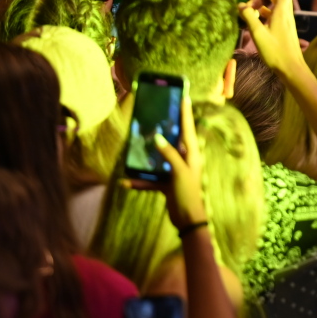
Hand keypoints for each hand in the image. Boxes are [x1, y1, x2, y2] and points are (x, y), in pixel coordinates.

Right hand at [122, 96, 205, 228]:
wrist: (187, 220)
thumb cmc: (187, 193)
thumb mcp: (179, 172)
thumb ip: (169, 155)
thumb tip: (157, 138)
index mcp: (191, 154)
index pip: (188, 129)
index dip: (186, 113)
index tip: (185, 97)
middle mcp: (183, 160)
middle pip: (172, 140)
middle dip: (164, 129)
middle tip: (156, 113)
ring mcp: (174, 171)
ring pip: (158, 158)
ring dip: (146, 155)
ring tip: (135, 143)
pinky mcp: (166, 183)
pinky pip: (151, 178)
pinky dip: (140, 181)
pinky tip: (125, 182)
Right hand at [239, 0, 307, 80]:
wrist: (291, 68)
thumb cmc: (276, 51)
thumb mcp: (258, 34)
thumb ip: (249, 18)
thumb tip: (239, 4)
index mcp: (282, 12)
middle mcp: (286, 15)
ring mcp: (286, 23)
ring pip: (280, 4)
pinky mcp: (284, 30)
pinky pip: (278, 14)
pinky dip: (270, 8)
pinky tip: (262, 12)